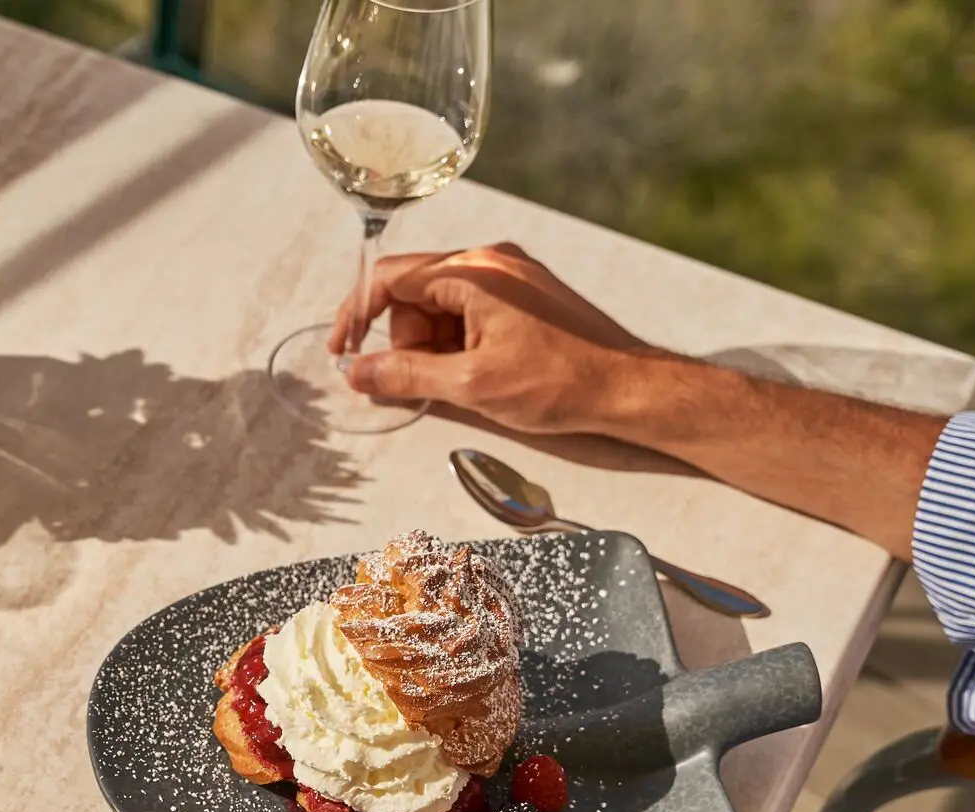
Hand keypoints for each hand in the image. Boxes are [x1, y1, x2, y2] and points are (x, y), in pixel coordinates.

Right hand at [328, 243, 655, 435]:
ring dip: (433, 348)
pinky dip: (458, 345)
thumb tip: (358, 374)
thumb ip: (406, 376)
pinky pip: (467, 313)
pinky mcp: (522, 296)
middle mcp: (489, 262)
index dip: (357, 316)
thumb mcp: (472, 385)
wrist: (630, 387)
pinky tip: (477, 375)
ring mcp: (509, 276)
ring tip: (462, 384)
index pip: (390, 278)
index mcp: (474, 271)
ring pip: (439, 308)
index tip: (344, 353)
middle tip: (423, 385)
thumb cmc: (561, 382)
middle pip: (413, 295)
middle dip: (406, 342)